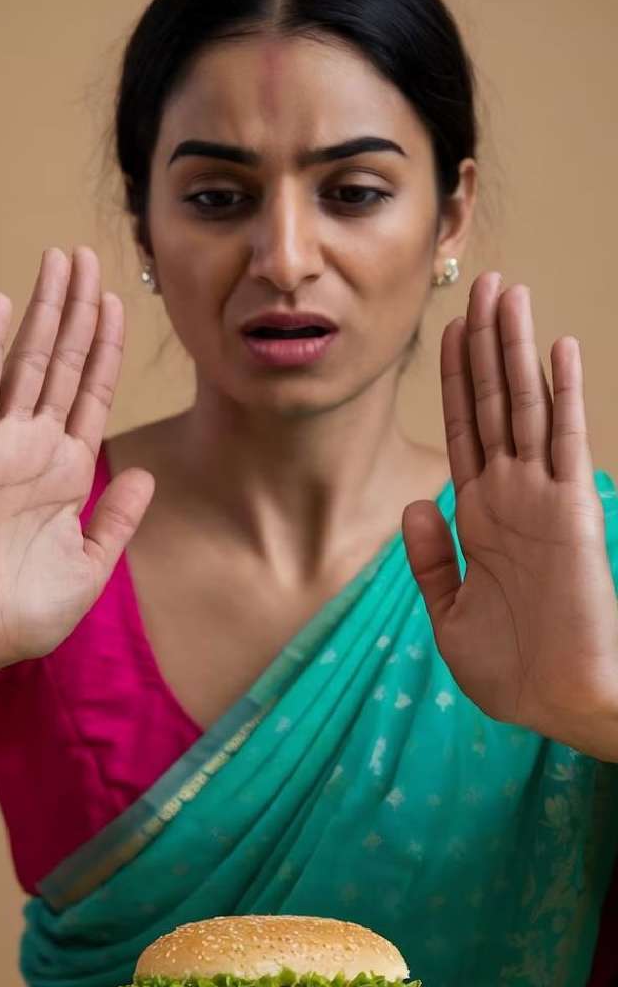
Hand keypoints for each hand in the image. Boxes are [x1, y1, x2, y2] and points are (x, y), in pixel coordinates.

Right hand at [0, 246, 153, 669]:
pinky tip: (3, 304)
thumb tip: (144, 475)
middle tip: (85, 256)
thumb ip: (118, 518)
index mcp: (67, 471)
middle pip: (63, 363)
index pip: (91, 393)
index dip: (104, 347)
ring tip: (58, 262)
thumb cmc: (29, 610)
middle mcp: (36, 448)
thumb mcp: (93, 563)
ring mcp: (2, 445)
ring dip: (45, 311)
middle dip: (76, 310)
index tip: (116, 302)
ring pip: (29, 362)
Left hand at [402, 271, 617, 746]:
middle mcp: (510, 495)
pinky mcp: (573, 510)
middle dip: (486, 343)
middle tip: (485, 283)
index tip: (446, 330)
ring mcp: (542, 498)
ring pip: (526, 405)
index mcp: (478, 516)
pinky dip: (564, 394)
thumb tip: (413, 503)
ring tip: (510, 293)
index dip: (453, 378)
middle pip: (493, 402)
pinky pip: (566, 440)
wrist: (556, 703)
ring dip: (516, 348)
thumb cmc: (509, 670)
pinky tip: (560, 348)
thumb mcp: (448, 614)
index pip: (463, 429)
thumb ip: (429, 559)